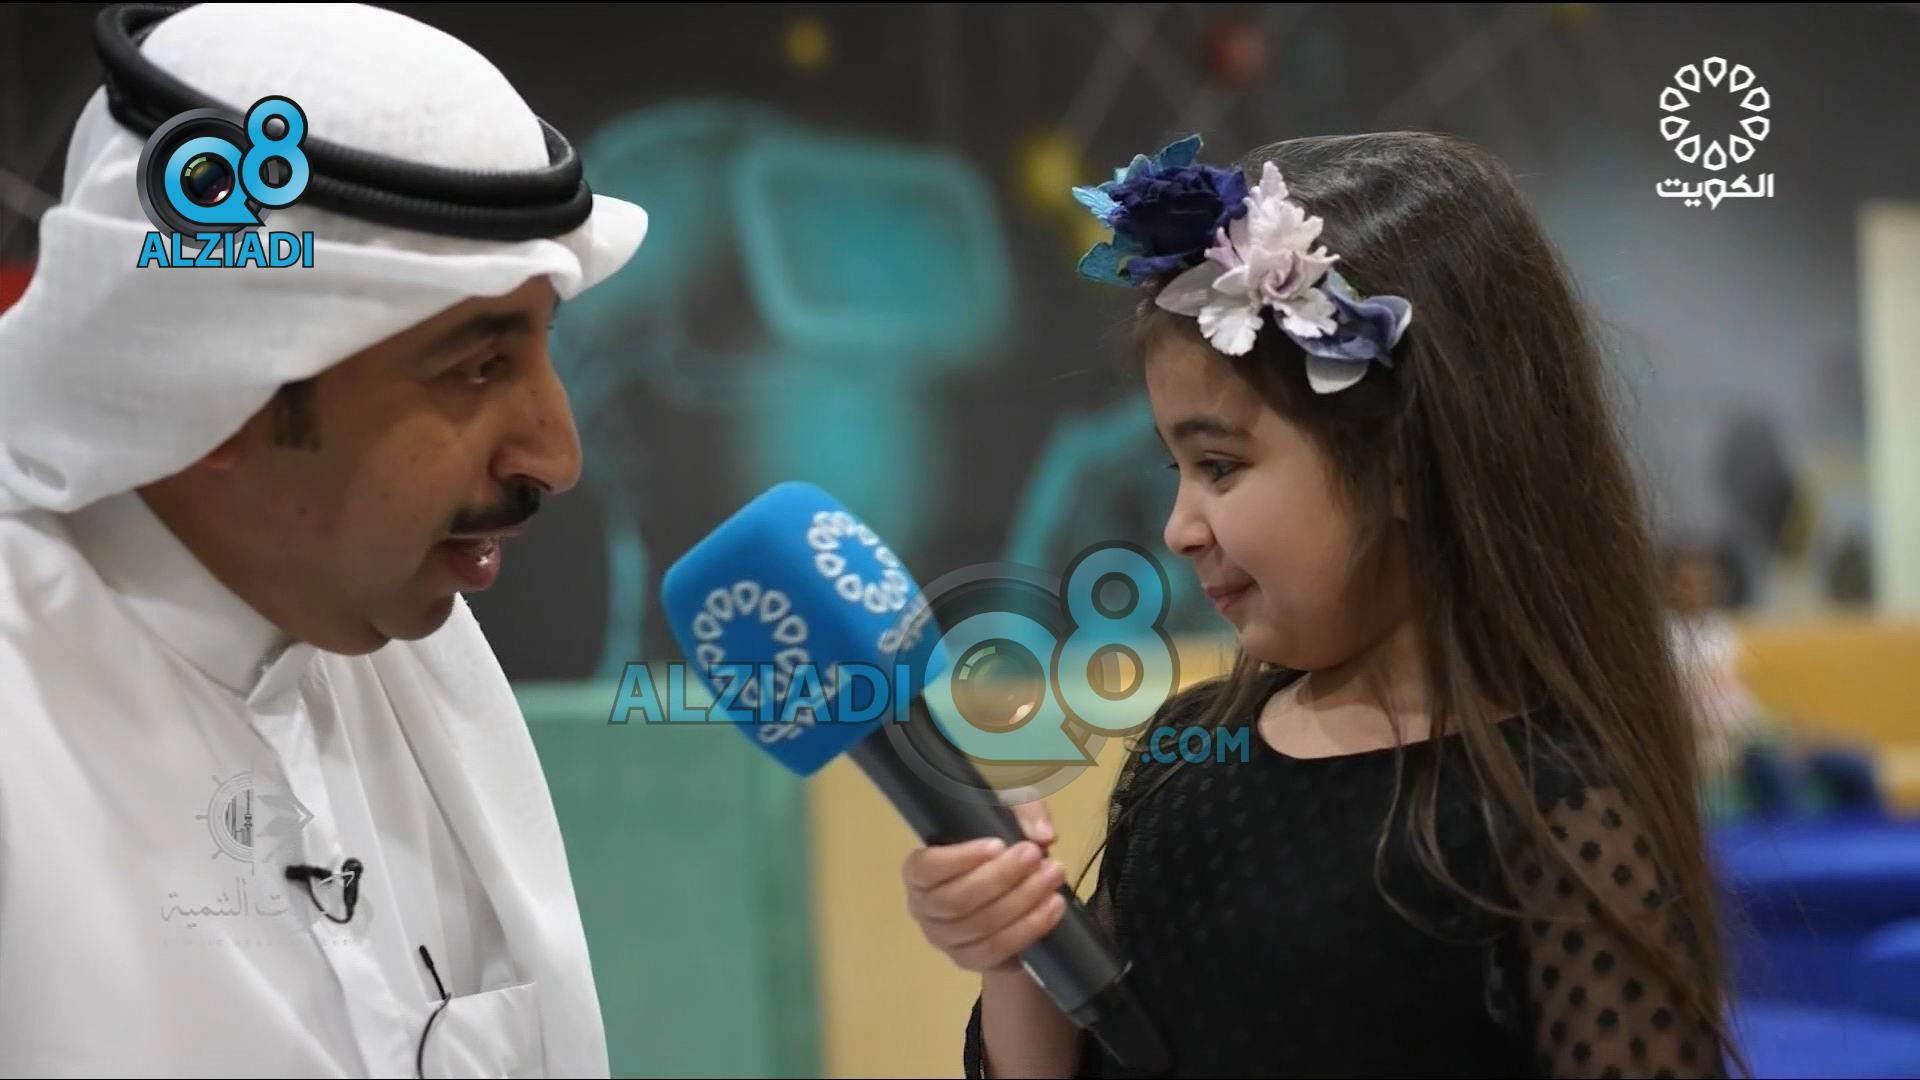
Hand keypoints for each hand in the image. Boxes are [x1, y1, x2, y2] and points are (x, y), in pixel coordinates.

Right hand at [901, 797, 1068, 974]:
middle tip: (1036, 855)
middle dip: (1001, 878)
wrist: (1006, 891)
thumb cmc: (995, 848)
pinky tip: (1052, 909)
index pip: (925, 868)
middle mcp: (922, 908)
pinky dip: (1027, 930)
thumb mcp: (1006, 815)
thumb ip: (1024, 811)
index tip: (998, 844)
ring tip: (1053, 879)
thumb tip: (1042, 834)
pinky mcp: (969, 960)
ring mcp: (944, 939)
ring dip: (1021, 904)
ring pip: (979, 928)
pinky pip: (995, 951)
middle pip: (955, 901)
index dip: (959, 859)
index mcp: (918, 871)